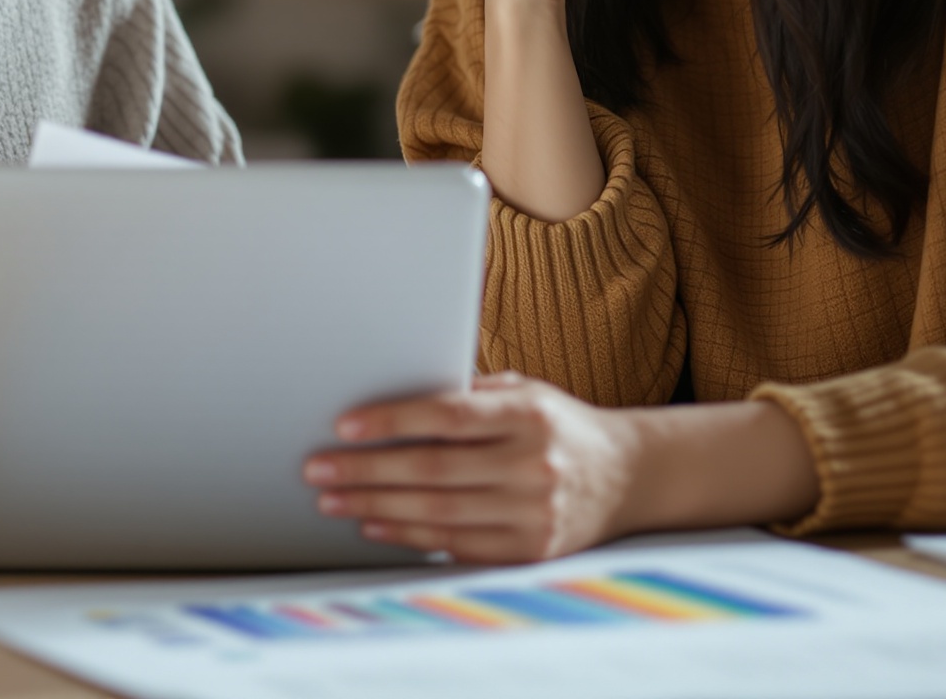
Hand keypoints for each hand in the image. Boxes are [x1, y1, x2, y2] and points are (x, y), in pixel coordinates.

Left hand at [303, 373, 639, 562]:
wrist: (627, 477)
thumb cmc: (558, 426)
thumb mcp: (525, 393)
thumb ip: (469, 396)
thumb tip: (392, 398)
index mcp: (529, 415)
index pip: (447, 416)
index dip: (392, 421)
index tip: (345, 425)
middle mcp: (534, 465)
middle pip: (432, 471)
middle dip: (366, 471)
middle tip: (318, 469)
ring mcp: (535, 514)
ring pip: (438, 513)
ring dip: (375, 508)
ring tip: (333, 499)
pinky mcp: (530, 551)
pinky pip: (456, 546)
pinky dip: (409, 536)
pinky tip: (375, 526)